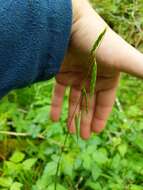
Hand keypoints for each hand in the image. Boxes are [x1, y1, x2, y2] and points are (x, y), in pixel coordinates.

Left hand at [50, 0, 142, 139]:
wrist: (73, 24)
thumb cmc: (99, 42)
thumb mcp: (123, 60)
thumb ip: (141, 70)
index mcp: (107, 77)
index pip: (105, 102)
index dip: (101, 116)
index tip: (96, 131)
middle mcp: (91, 77)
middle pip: (89, 103)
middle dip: (86, 120)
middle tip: (83, 137)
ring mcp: (75, 75)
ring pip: (73, 100)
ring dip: (72, 115)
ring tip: (69, 130)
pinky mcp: (60, 73)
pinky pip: (58, 92)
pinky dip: (56, 105)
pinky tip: (54, 118)